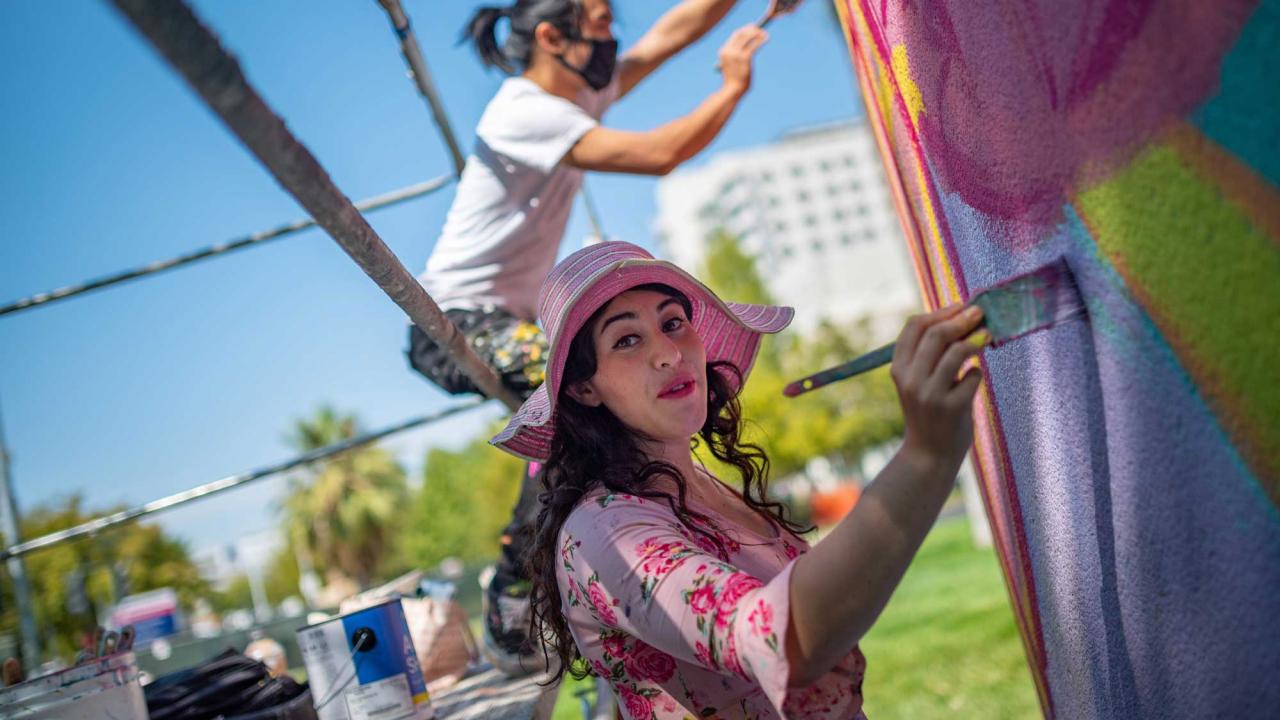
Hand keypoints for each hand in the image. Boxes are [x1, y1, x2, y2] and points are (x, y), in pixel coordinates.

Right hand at [718, 25, 767, 92]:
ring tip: (765, 34)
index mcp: (723, 51)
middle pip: (741, 33)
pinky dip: (761, 40)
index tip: (753, 28)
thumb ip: (735, 57)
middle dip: (752, 29)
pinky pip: (755, 44)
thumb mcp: (731, 67)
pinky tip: (767, 38)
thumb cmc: (733, 82)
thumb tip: (747, 50)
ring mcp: (736, 53)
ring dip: (758, 33)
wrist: (732, 91)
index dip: (745, 30)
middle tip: (761, 30)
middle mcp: (728, 50)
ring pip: (749, 36)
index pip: (735, 35)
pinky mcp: (745, 57)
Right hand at [889, 304, 985, 474]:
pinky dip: (977, 373)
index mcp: (898, 369)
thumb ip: (929, 355)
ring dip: (976, 340)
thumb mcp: (918, 382)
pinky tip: (973, 379)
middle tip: (980, 313)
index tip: (960, 307)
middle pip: (936, 334)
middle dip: (962, 319)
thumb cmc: (928, 411)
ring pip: (956, 352)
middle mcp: (910, 380)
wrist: (929, 455)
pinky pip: (973, 377)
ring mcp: (930, 395)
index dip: (940, 312)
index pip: (914, 327)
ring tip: (987, 336)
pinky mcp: (952, 409)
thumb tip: (960, 319)